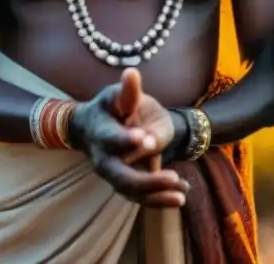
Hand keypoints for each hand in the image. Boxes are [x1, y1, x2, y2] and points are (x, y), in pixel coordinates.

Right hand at [69, 68, 189, 207]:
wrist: (92, 128)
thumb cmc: (109, 108)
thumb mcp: (116, 95)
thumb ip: (127, 91)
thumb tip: (132, 73)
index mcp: (101, 132)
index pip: (112, 139)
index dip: (126, 140)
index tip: (146, 138)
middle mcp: (103, 159)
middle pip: (121, 176)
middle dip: (147, 181)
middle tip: (173, 177)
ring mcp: (112, 175)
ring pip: (131, 192)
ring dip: (157, 195)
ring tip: (182, 195)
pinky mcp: (122, 184)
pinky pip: (139, 197)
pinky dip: (159, 199)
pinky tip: (181, 195)